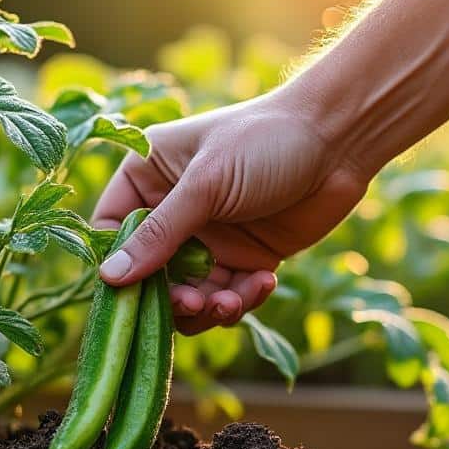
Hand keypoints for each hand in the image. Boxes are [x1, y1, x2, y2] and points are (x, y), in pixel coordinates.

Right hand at [92, 91, 372, 333]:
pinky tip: (265, 282)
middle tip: (193, 303)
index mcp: (150, 177)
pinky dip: (243, 299)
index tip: (126, 293)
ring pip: (189, 295)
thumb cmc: (265, 142)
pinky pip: (229, 297)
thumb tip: (108, 278)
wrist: (340, 140)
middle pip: (149, 275)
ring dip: (208, 308)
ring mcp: (211, 239)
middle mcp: (175, 211)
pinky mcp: (247, 259)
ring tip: (232, 301)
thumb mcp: (205, 185)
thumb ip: (159, 234)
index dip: (115, 265)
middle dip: (169, 296)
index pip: (110, 230)